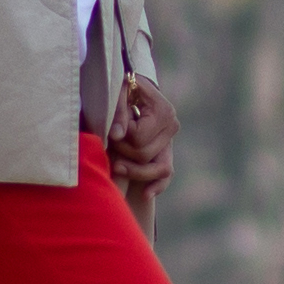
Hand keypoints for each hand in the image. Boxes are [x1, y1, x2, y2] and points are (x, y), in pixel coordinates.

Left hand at [104, 76, 175, 204]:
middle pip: (145, 155)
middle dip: (124, 152)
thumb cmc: (123, 90)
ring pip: (158, 168)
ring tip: (116, 168)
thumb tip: (117, 135)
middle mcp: (172, 126)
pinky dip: (157, 185)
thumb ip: (118, 113)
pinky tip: (145, 194)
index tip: (112, 131)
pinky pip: (167, 175)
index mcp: (163, 111)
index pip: (139, 138)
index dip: (122, 138)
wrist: (134, 90)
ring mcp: (171, 141)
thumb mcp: (118, 93)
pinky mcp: (167, 153)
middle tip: (110, 142)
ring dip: (135, 171)